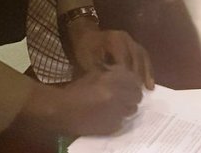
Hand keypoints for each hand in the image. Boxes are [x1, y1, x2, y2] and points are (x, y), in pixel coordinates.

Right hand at [14, 66, 142, 138]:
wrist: (62, 111)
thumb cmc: (75, 90)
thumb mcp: (94, 75)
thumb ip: (111, 74)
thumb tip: (124, 75)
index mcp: (113, 79)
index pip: (134, 79)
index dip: (133, 82)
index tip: (129, 84)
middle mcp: (118, 94)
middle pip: (137, 95)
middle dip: (132, 95)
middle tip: (125, 97)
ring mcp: (117, 111)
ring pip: (133, 109)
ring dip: (127, 107)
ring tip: (117, 107)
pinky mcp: (112, 126)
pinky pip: (122, 122)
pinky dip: (118, 119)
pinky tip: (108, 117)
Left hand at [67, 18, 154, 88]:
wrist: (86, 35)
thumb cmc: (85, 48)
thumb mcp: (87, 60)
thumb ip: (100, 72)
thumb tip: (111, 88)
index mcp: (114, 40)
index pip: (124, 60)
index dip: (127, 76)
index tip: (128, 92)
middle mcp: (126, 39)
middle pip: (137, 58)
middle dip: (138, 76)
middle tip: (138, 94)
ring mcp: (131, 40)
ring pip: (143, 57)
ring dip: (146, 73)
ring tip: (149, 88)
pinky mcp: (134, 45)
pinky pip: (144, 56)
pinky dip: (147, 69)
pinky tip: (149, 82)